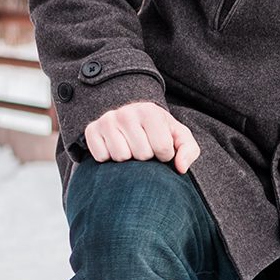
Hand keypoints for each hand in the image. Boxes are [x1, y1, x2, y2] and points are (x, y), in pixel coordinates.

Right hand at [83, 100, 199, 172]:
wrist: (132, 120)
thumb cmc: (159, 132)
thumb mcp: (179, 137)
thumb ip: (188, 150)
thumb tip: (180, 168)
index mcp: (150, 111)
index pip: (162, 148)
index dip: (165, 156)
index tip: (162, 150)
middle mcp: (127, 112)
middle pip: (141, 154)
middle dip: (146, 157)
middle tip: (144, 148)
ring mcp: (107, 120)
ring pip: (120, 157)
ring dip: (128, 160)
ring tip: (131, 148)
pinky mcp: (91, 130)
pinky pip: (101, 156)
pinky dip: (109, 158)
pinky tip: (115, 148)